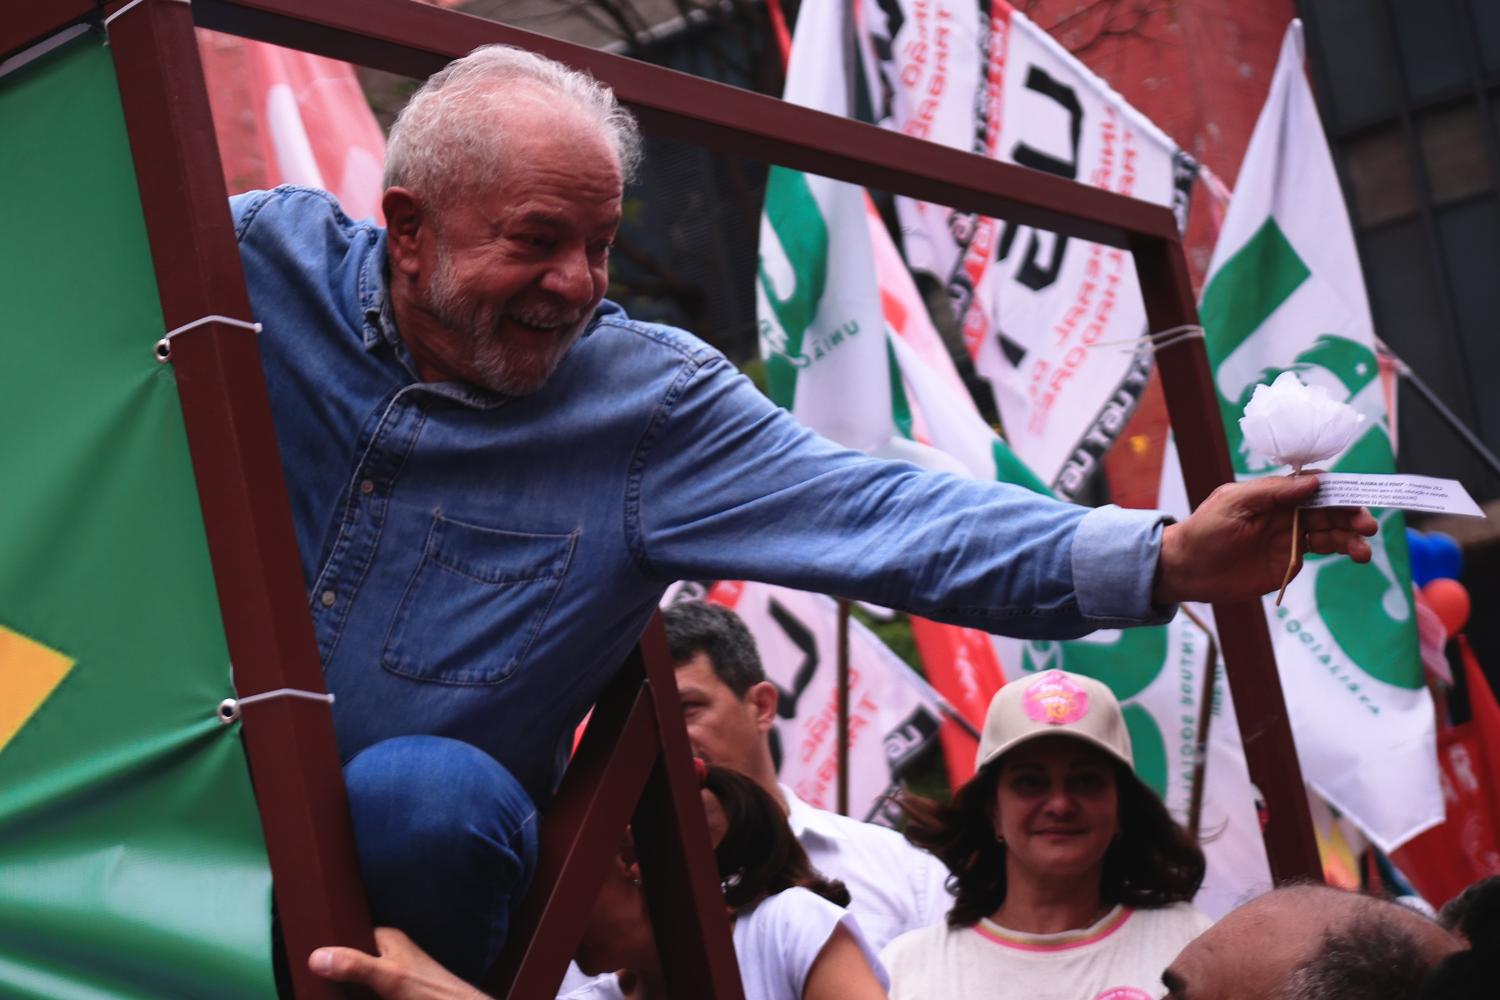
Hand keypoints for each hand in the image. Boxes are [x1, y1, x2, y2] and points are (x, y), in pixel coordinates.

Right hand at [309, 927, 490, 999]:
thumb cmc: (429, 990)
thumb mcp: (388, 976)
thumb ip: (354, 966)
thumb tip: (317, 957)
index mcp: (387, 940)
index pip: (349, 935)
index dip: (329, 945)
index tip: (303, 953)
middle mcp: (386, 956)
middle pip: (348, 961)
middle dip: (331, 971)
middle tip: (307, 978)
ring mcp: (387, 978)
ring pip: (354, 981)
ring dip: (340, 988)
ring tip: (315, 989)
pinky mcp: (389, 995)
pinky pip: (362, 994)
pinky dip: (352, 996)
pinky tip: (337, 997)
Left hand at [1152, 474, 1376, 605]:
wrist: (1188, 570)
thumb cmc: (1204, 530)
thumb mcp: (1233, 504)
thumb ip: (1272, 492)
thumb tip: (1313, 482)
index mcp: (1272, 494)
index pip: (1312, 485)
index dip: (1336, 489)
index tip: (1355, 495)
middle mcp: (1286, 512)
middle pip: (1328, 508)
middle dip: (1350, 514)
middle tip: (1366, 525)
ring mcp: (1290, 536)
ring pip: (1330, 530)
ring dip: (1351, 535)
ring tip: (1363, 547)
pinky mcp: (1290, 560)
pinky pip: (1322, 550)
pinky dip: (1343, 550)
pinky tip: (1356, 555)